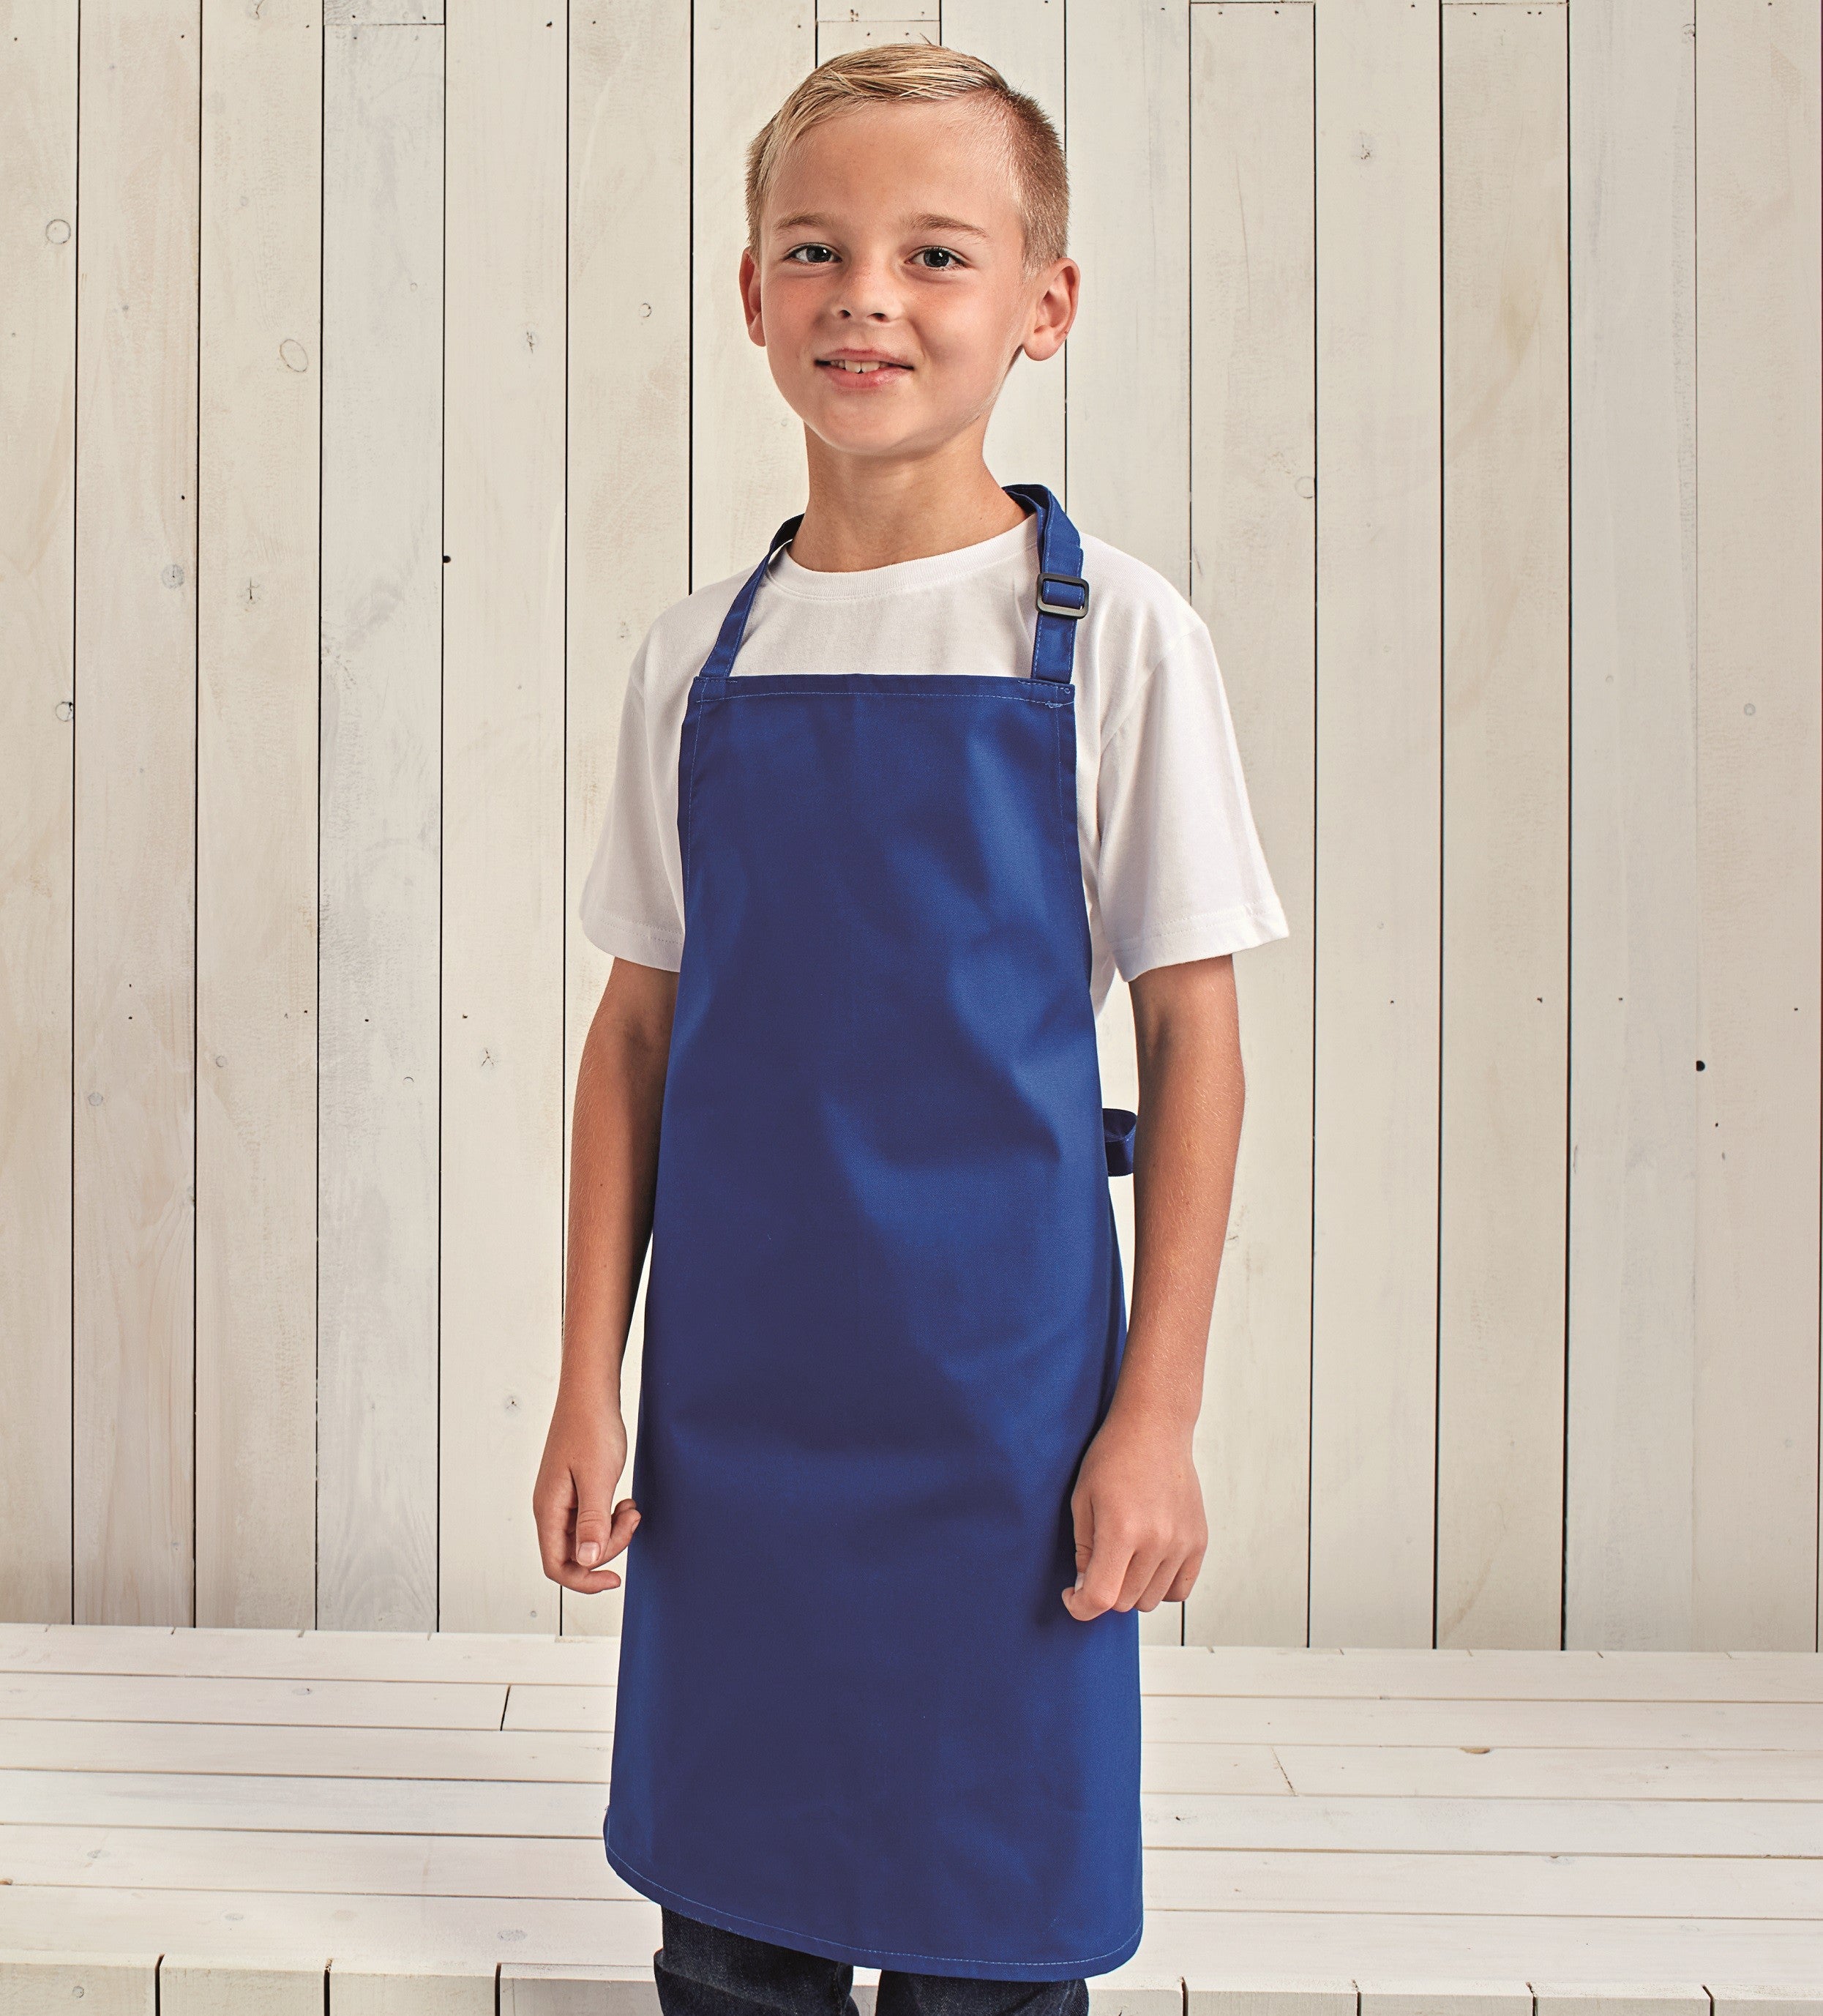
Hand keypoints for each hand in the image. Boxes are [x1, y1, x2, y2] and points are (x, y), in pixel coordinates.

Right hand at [533, 1386, 641, 1592]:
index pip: (556, 1566)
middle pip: (574, 1554)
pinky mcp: (574, 1490)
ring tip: (631, 1508)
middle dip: (608, 1547)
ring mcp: (561, 1499)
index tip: (615, 1578)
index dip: (585, 1580)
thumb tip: (587, 1560)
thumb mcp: (597, 1478)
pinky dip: (610, 1517)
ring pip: (585, 1537)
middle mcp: (550, 1508)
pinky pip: (590, 1519)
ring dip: (612, 1531)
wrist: (591, 1394)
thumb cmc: (590, 1428)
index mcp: (548, 1509)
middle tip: (631, 1520)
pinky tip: (624, 1502)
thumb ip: (591, 1522)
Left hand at [1062, 1401, 1205, 1619]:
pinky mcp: (1199, 1542)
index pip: (1101, 1598)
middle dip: (1104, 1591)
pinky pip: (1180, 1590)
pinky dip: (1161, 1586)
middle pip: (1125, 1602)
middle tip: (1096, 1565)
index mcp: (1122, 1530)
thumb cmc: (1114, 1456)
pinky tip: (1148, 1563)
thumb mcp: (1082, 1500)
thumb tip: (1086, 1588)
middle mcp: (1157, 1541)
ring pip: (1151, 1600)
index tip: (1072, 1596)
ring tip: (1124, 1557)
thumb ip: (1084, 1550)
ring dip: (1132, 1589)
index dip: (1080, 1607)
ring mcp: (1182, 1543)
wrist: (1155, 1429)